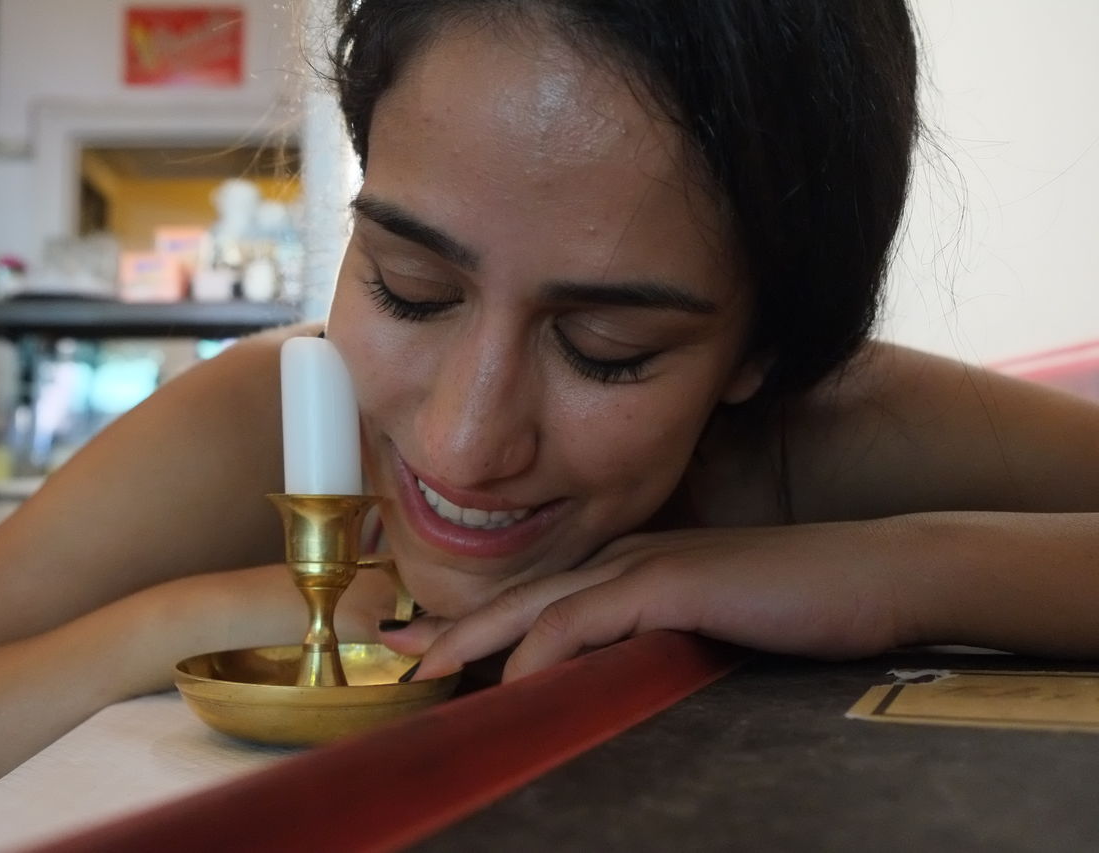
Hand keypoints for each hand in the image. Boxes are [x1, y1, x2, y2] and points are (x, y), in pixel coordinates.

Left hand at [379, 518, 910, 681]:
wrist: (878, 572)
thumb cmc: (804, 604)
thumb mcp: (715, 627)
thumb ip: (661, 643)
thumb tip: (614, 682)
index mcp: (634, 566)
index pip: (542, 599)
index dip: (481, 626)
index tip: (430, 652)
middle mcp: (627, 557)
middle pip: (520, 598)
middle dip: (453, 629)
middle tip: (396, 654)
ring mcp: (647, 565)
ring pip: (538, 605)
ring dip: (477, 640)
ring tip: (423, 671)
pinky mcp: (673, 582)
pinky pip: (587, 621)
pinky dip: (542, 651)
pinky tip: (512, 683)